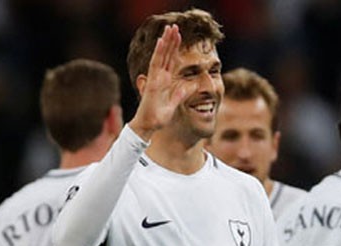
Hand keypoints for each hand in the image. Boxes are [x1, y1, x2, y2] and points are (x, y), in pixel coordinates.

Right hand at [129, 24, 195, 139]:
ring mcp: (155, 78)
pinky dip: (158, 52)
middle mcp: (159, 77)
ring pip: (161, 56)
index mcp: (165, 81)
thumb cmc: (159, 116)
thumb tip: (191, 86)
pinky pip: (156, 65)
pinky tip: (161, 42)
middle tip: (174, 26)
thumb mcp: (174, 104)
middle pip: (166, 55)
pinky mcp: (153, 82)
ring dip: (166, 42)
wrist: (149, 125)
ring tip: (169, 29)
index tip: (178, 36)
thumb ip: (181, 94)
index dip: (175, 49)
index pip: (171, 61)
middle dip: (170, 41)